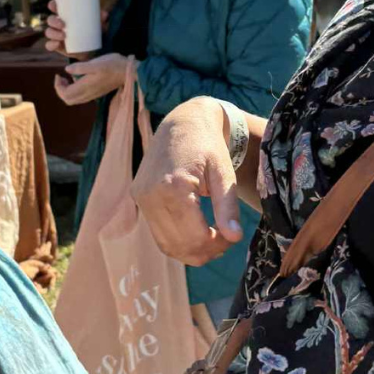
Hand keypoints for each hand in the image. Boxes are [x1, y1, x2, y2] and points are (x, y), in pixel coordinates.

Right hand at [44, 0, 108, 56]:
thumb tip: (105, 14)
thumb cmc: (93, 32)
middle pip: (50, 20)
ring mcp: (56, 35)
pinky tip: (57, 44)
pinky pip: (49, 45)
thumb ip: (102, 19)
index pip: (55, 7)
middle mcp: (58, 24)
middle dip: (53, 21)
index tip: (53, 5)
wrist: (93, 50)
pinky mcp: (57, 46)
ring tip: (63, 35)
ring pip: (49, 32)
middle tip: (63, 24)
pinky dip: (51, 45)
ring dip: (53, 33)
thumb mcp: (99, 25)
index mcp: (65, 15)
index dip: (52, 5)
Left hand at [53, 52, 128, 104]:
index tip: (58, 74)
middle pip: (68, 100)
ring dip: (67, 91)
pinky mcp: (97, 92)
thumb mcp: (96, 63)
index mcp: (86, 87)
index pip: (65, 94)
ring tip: (67, 78)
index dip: (58, 86)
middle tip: (61, 77)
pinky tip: (78, 79)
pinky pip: (81, 97)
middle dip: (61, 90)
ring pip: (74, 99)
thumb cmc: (113, 65)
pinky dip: (75, 90)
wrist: (129, 72)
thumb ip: (80, 67)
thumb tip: (67, 70)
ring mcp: (93, 94)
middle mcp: (88, 94)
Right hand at [131, 97, 243, 265]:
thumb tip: (235, 238)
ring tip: (212, 240)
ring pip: (166, 244)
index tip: (232, 237)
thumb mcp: (224, 173)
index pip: (195, 236)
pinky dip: (177, 241)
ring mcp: (141, 197)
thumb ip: (228, 207)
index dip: (217, 245)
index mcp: (174, 186)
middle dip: (205, 251)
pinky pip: (157, 233)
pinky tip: (196, 233)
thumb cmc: (208, 146)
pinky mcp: (138, 197)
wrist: (183, 122)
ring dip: (190, 251)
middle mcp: (151, 194)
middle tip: (225, 242)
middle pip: (179, 245)